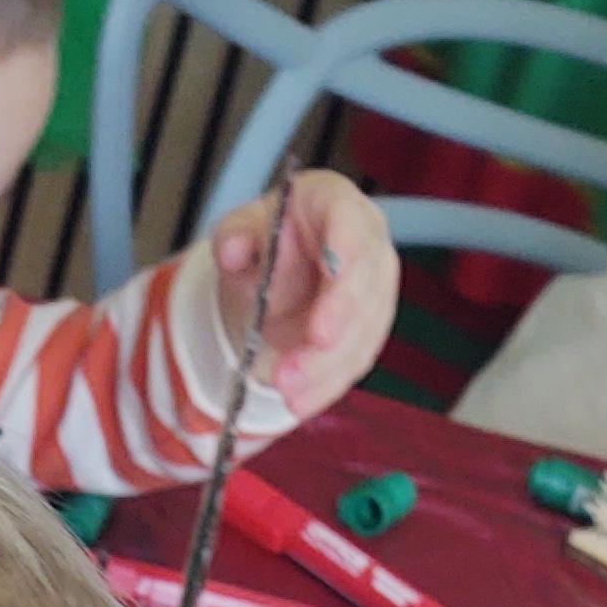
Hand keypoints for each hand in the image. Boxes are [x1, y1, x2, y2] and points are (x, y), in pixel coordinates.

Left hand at [211, 173, 399, 417]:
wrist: (277, 278)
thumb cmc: (266, 243)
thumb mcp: (240, 232)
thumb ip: (234, 236)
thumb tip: (232, 251)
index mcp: (336, 204)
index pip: (350, 221)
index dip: (346, 244)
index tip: (333, 268)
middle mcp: (368, 246)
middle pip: (364, 286)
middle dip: (337, 323)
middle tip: (307, 349)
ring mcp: (374, 294)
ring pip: (362, 334)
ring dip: (326, 368)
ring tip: (286, 391)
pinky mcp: (367, 335)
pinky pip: (353, 365)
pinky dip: (325, 387)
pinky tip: (300, 402)